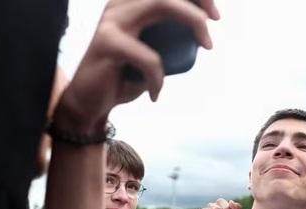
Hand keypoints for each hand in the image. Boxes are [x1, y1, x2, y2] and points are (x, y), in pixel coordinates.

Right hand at [54, 0, 217, 134]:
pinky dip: (158, 77)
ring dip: (192, 21)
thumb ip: (167, 38)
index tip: (216, 15)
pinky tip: (155, 93)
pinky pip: (148, 57)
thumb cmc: (123, 76)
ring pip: (160, 3)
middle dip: (199, 0)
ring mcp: (112, 20)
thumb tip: (202, 33)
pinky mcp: (106, 43)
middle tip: (214, 27)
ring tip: (206, 46)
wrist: (90, 102)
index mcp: (130, 2)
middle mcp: (120, 3)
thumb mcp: (150, 52)